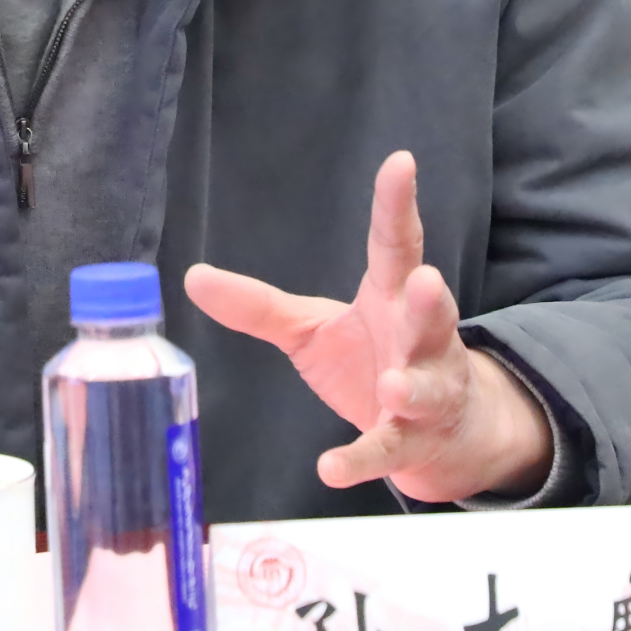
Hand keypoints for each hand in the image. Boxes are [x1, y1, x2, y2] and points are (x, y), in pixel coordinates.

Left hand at [183, 150, 551, 500]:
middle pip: (430, 314)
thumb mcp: (311, 328)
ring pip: (424, 386)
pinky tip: (330, 467)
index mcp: (390, 298)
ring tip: (394, 385)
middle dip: (428, 300)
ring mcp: (423, 393)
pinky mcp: (409, 443)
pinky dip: (360, 460)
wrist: (438, 433)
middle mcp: (419, 340)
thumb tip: (192, 276)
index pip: (396, 244)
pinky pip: (386, 451)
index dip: (397, 204)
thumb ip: (258, 305)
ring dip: (411, 386)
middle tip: (425, 280)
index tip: (401, 163)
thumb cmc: (373, 360)